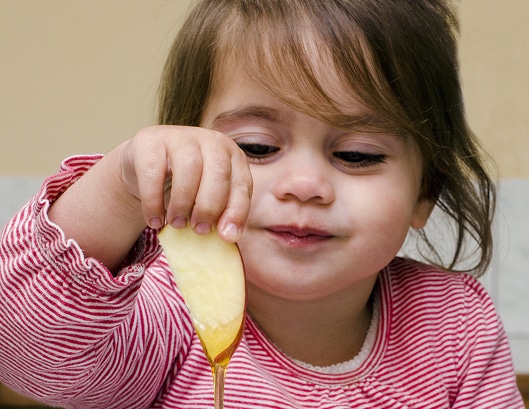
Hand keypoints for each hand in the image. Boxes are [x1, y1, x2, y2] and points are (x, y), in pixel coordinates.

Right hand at [120, 126, 251, 241]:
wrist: (143, 166)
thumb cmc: (184, 186)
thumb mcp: (207, 196)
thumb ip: (221, 213)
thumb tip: (228, 237)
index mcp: (231, 155)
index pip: (242, 183)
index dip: (237, 211)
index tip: (226, 237)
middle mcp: (210, 141)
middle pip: (218, 172)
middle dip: (210, 207)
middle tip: (199, 230)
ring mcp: (180, 137)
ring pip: (189, 168)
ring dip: (183, 204)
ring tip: (177, 224)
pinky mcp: (150, 142)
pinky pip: (153, 173)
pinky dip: (154, 202)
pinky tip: (155, 220)